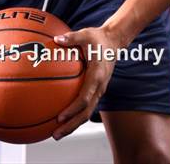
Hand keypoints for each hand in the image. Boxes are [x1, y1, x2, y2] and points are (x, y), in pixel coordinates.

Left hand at [52, 25, 122, 140]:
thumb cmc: (98, 37)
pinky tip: (62, 118)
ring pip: (86, 113)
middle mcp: (99, 86)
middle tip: (55, 135)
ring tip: (56, 133)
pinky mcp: (96, 90)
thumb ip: (72, 38)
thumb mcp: (86, 34)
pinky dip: (75, 115)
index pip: (84, 98)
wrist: (114, 41)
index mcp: (97, 75)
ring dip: (73, 124)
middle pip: (85, 113)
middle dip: (71, 125)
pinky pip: (86, 106)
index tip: (60, 117)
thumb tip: (56, 39)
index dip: (72, 109)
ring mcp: (99, 90)